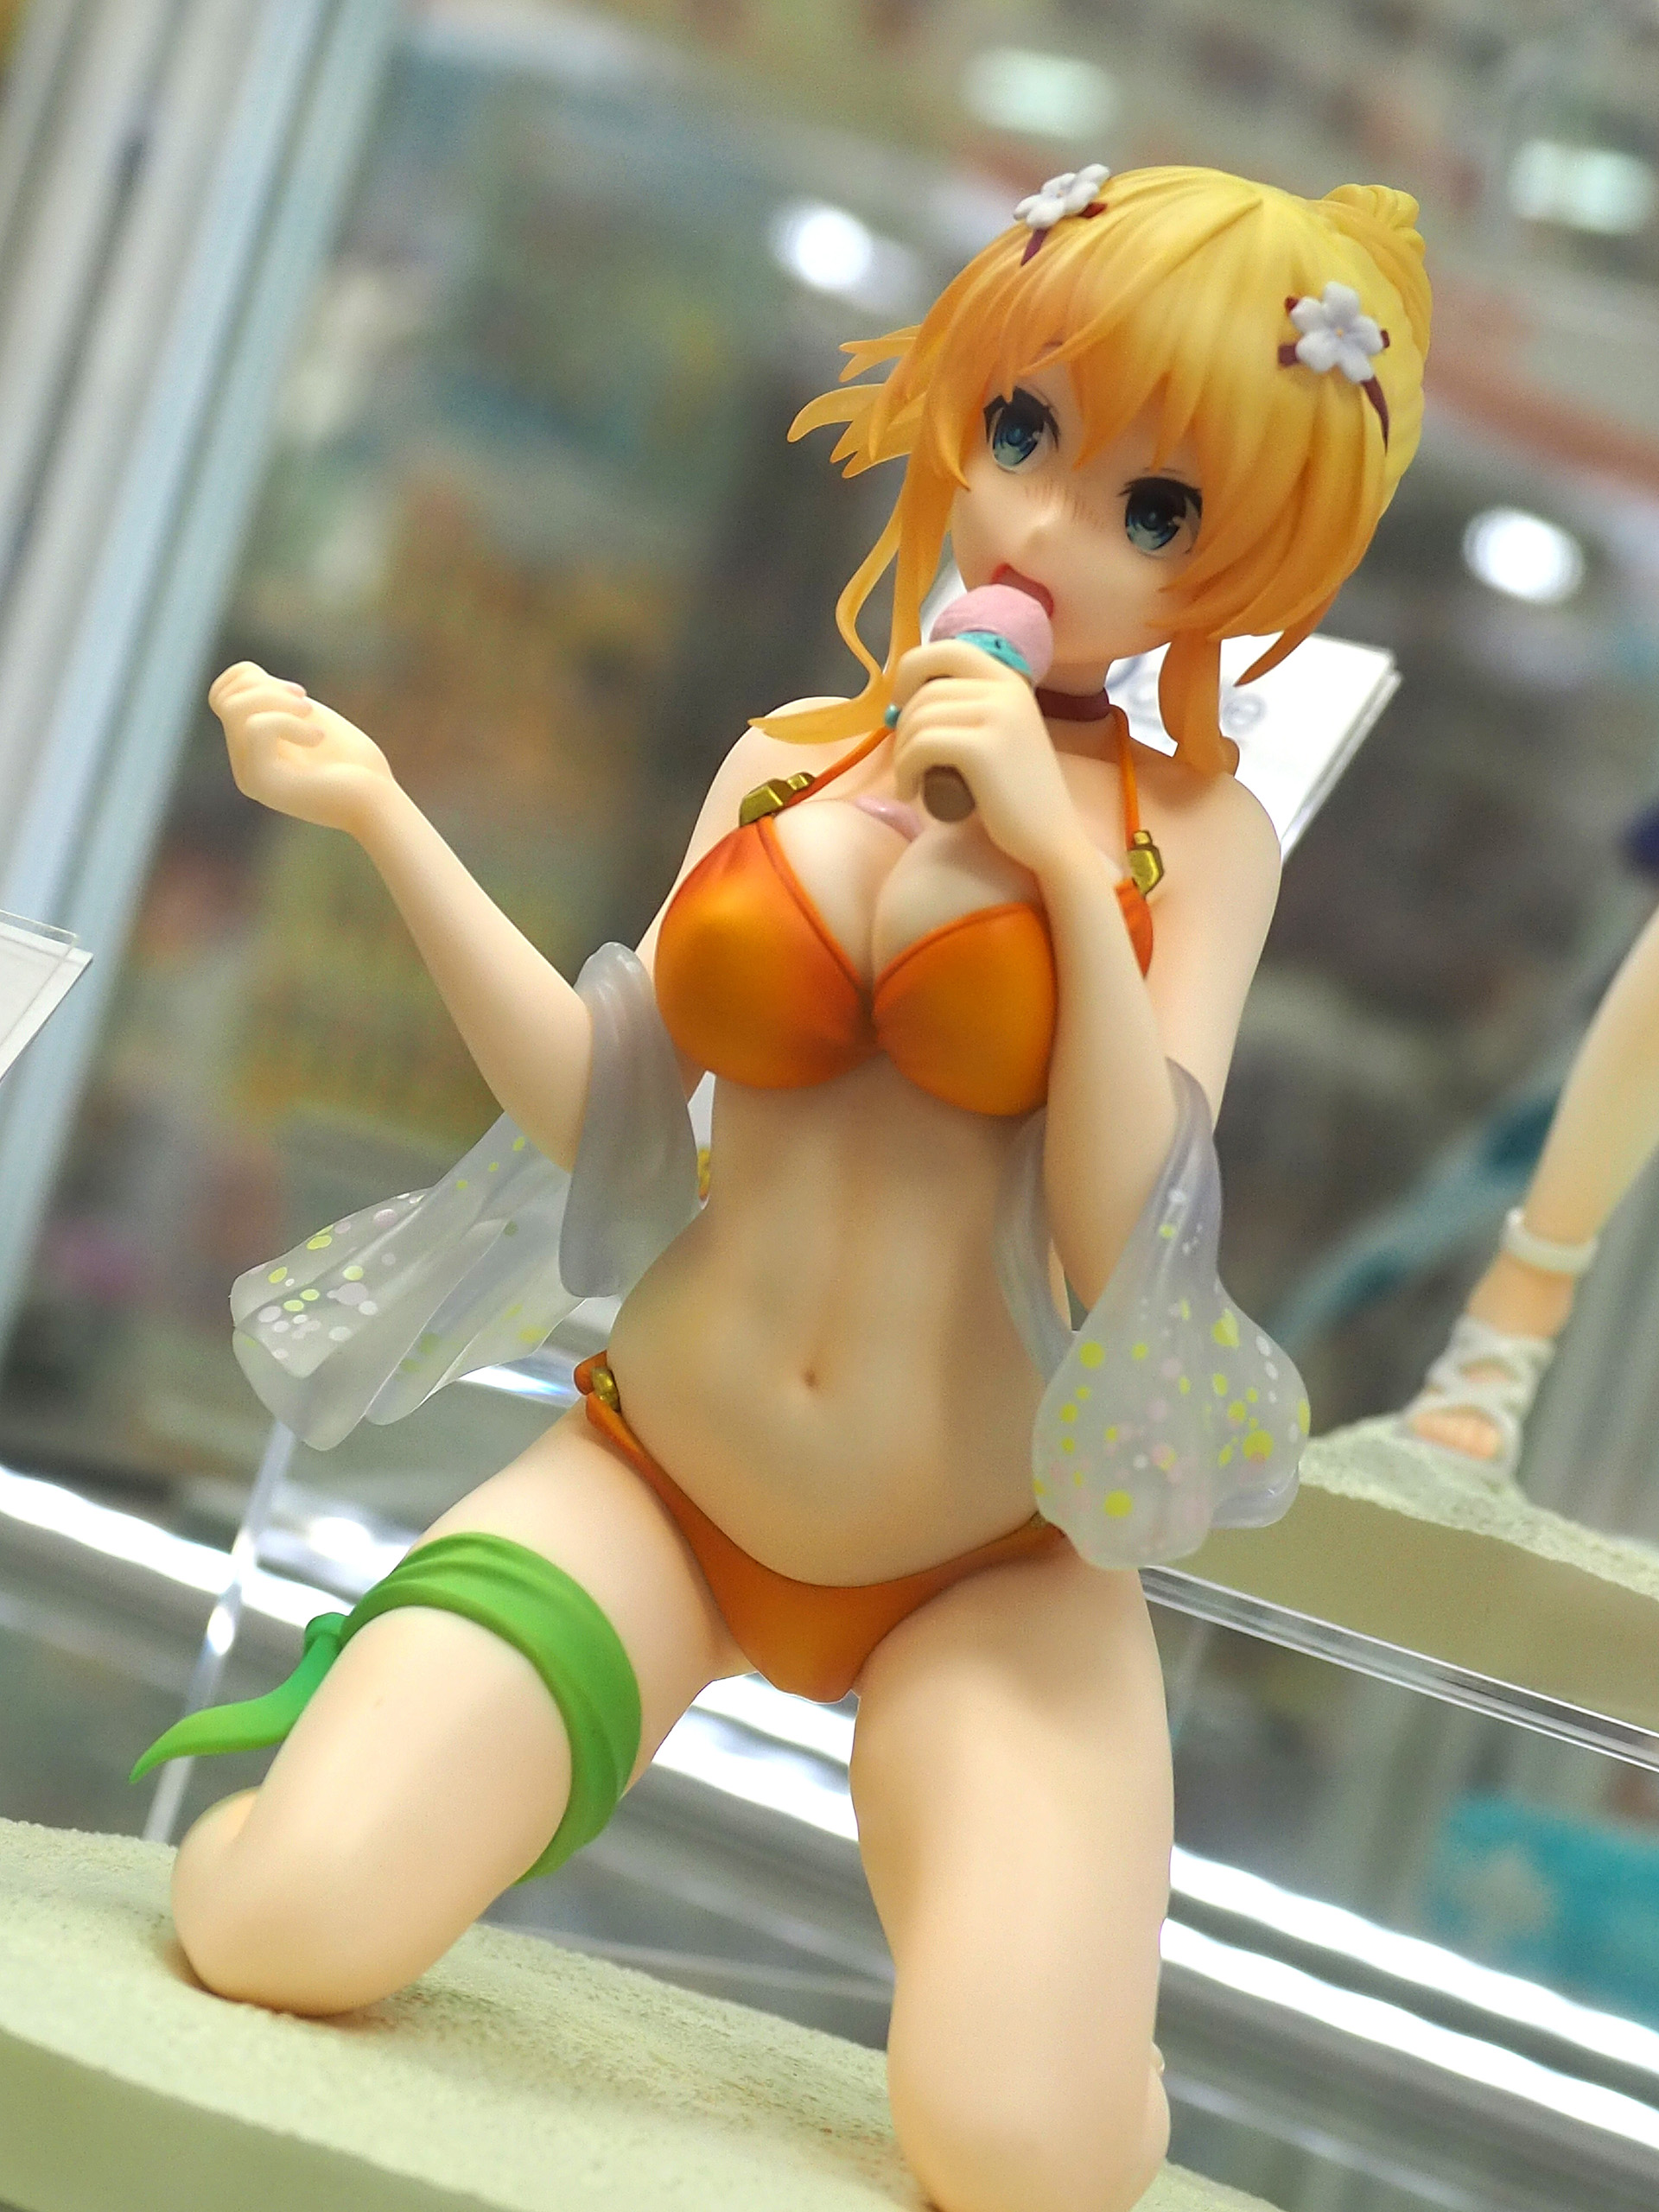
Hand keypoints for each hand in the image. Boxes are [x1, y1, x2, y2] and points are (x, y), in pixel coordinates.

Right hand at [211, 663, 397, 838]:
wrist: (378, 804)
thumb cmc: (355, 764)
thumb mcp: (310, 718)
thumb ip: (275, 699)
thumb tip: (248, 676)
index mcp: (252, 749)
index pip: (221, 696)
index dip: (253, 679)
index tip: (299, 694)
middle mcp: (243, 765)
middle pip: (226, 699)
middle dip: (266, 686)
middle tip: (308, 706)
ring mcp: (249, 775)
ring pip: (234, 709)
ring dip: (278, 700)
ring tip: (312, 717)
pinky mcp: (261, 783)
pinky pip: (255, 728)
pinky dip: (291, 722)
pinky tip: (318, 739)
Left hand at [888, 640, 1083, 873]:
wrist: (1051, 838)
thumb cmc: (1017, 796)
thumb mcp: (1000, 735)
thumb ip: (971, 709)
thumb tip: (909, 698)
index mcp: (1010, 680)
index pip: (946, 650)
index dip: (911, 672)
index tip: (901, 705)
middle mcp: (1006, 689)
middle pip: (926, 690)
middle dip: (902, 726)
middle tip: (907, 762)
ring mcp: (997, 716)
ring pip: (919, 719)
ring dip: (901, 754)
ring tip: (910, 782)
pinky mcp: (983, 748)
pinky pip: (922, 745)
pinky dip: (905, 770)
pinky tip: (911, 791)